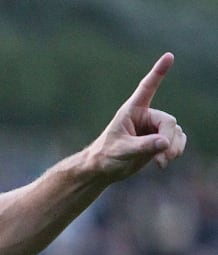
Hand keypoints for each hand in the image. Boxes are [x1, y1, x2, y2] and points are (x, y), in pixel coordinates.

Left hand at [87, 52, 186, 180]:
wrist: (104, 169)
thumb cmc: (106, 156)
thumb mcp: (121, 151)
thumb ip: (142, 146)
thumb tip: (164, 143)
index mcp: (132, 110)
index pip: (147, 88)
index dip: (158, 72)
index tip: (169, 56)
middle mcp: (146, 116)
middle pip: (169, 122)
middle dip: (168, 140)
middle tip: (161, 156)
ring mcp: (154, 128)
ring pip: (177, 133)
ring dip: (174, 148)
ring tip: (161, 162)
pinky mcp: (159, 140)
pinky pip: (178, 141)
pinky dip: (174, 152)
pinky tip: (162, 163)